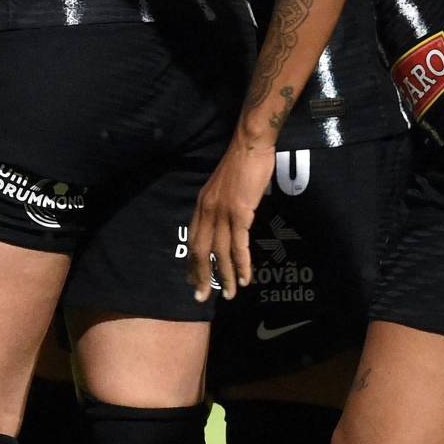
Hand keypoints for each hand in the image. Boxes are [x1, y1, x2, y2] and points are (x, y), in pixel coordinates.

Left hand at [188, 139, 275, 301]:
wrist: (250, 145)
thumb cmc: (241, 163)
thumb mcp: (223, 187)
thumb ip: (220, 205)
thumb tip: (225, 222)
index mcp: (202, 205)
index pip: (193, 240)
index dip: (193, 263)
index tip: (193, 281)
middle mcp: (208, 211)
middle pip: (201, 251)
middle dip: (201, 277)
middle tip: (202, 298)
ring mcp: (223, 213)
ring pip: (221, 253)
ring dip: (225, 277)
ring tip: (228, 295)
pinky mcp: (240, 213)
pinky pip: (239, 245)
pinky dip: (242, 265)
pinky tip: (245, 279)